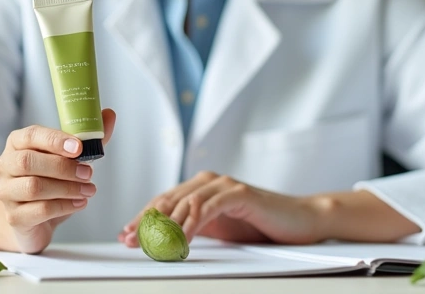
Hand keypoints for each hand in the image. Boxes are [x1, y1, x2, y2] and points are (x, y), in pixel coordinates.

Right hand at [0, 108, 115, 253]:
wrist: (35, 220)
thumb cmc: (50, 181)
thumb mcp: (69, 158)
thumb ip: (88, 139)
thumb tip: (109, 114)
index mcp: (16, 144)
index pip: (31, 136)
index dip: (55, 140)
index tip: (79, 148)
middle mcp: (4, 166)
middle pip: (28, 162)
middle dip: (63, 167)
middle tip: (88, 173)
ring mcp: (5, 192)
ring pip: (34, 187)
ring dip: (67, 188)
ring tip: (89, 190)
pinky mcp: (13, 217)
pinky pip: (39, 210)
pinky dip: (64, 206)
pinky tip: (79, 203)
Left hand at [117, 171, 321, 246]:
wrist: (299, 221)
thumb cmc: (260, 225)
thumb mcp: (218, 229)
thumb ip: (192, 228)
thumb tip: (161, 240)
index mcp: (200, 188)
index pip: (163, 202)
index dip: (142, 218)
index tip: (126, 235)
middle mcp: (208, 181)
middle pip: (167, 200)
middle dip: (145, 222)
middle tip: (130, 240)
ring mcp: (223, 185)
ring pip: (184, 203)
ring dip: (164, 225)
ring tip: (151, 244)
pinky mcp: (238, 193)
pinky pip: (207, 208)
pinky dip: (192, 224)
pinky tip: (182, 240)